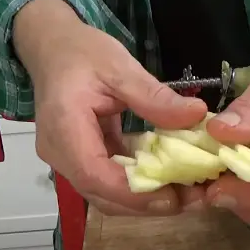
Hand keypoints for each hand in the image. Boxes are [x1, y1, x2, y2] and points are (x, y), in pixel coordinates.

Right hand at [13, 0, 207, 215]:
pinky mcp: (79, 158)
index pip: (94, 174)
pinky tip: (168, 176)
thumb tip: (197, 116)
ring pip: (105, 193)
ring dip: (145, 197)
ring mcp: (67, 159)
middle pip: (101, 193)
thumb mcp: (120, 67)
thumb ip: (154, 97)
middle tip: (192, 198)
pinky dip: (137, 183)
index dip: (132, 193)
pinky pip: (107, 180)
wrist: (51, 47)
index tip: (173, 196)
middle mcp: (60, 153)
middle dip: (146, 202)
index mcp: (64, 128)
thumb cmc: (80, 52)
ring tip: (187, 191)